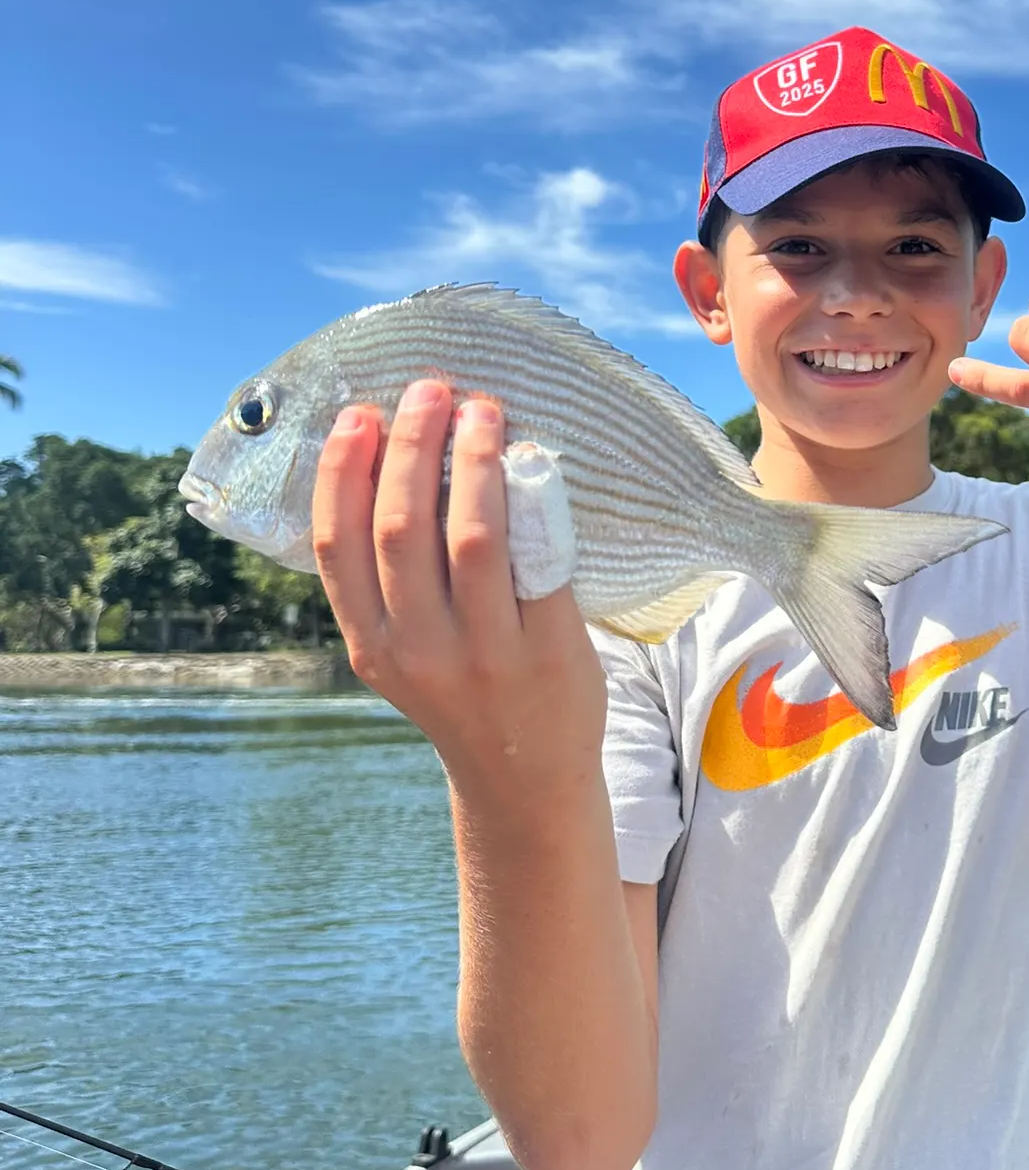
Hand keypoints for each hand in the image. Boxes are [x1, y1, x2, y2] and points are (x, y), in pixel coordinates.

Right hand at [312, 379, 605, 787]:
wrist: (525, 779)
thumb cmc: (464, 694)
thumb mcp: (404, 653)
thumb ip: (390, 583)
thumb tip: (393, 466)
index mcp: (372, 645)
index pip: (336, 546)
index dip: (341, 472)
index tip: (357, 415)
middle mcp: (419, 650)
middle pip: (400, 528)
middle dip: (410, 445)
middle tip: (428, 390)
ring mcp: (486, 653)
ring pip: (470, 537)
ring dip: (472, 460)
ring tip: (481, 410)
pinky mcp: (549, 650)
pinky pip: (536, 562)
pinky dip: (529, 503)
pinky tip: (528, 461)